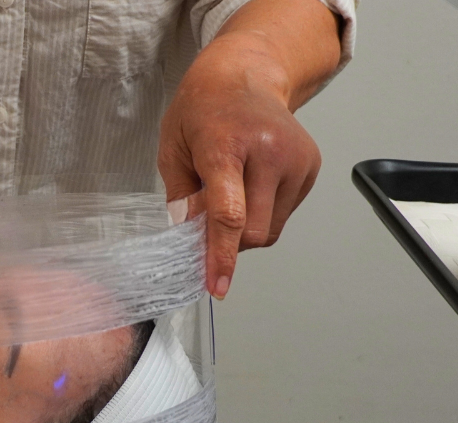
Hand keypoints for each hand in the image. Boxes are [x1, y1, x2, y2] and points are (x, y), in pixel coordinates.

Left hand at [158, 31, 325, 299]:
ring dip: (245, 231)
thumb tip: (191, 240)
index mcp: (226, 146)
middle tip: (206, 223)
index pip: (228, 214)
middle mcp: (269, 152)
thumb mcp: (172, 150)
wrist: (246, 75)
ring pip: (270, 231)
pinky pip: (283, 217)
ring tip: (232, 195)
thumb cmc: (200, 113)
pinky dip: (262, 216)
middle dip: (228, 244)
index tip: (217, 286)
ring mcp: (296, 159)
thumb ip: (181, 199)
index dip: (221, 256)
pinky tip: (252, 186)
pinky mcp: (311, 167)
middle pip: (253, 232)